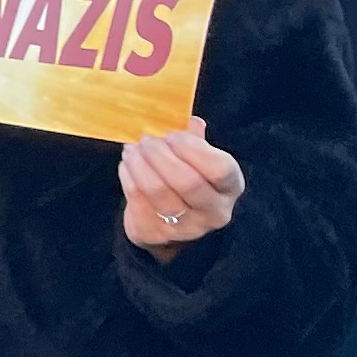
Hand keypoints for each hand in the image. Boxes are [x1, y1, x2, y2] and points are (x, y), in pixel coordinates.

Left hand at [117, 119, 244, 261]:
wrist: (173, 228)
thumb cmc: (189, 184)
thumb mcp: (200, 163)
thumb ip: (196, 142)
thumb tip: (191, 122)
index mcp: (230, 188)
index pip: (219, 169)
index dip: (192, 148)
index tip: (172, 135)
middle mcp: (213, 212)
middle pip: (187, 181)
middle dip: (161, 155)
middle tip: (146, 139)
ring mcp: (184, 228)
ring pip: (157, 191)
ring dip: (140, 164)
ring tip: (132, 149)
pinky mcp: (154, 234)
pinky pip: (136, 200)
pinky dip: (128, 176)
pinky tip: (127, 164)